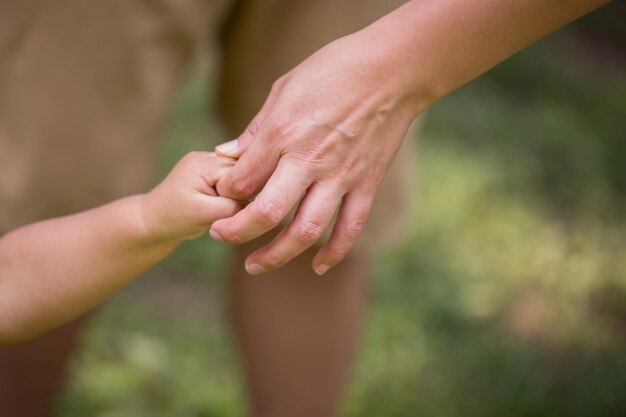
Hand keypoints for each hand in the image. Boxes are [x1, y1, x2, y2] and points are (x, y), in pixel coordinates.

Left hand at [140, 152, 242, 242]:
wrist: (152, 220)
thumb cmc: (174, 219)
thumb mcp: (205, 215)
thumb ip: (234, 206)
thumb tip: (258, 201)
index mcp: (204, 163)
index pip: (241, 173)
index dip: (242, 195)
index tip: (226, 211)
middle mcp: (208, 156)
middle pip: (245, 172)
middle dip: (241, 194)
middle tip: (220, 211)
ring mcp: (211, 161)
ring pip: (243, 177)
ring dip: (238, 195)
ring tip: (217, 207)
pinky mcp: (213, 170)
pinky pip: (237, 180)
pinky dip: (234, 194)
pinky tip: (220, 202)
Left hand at [211, 29, 421, 274]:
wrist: (393, 70)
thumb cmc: (334, 70)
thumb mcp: (284, 88)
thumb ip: (257, 128)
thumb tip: (228, 153)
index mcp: (284, 132)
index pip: (243, 178)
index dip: (225, 193)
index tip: (221, 195)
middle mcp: (309, 160)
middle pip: (267, 212)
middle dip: (238, 232)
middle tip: (219, 237)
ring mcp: (341, 176)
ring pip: (306, 230)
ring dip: (278, 254)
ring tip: (255, 265)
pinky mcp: (366, 183)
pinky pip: (350, 228)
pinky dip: (333, 252)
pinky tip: (317, 267)